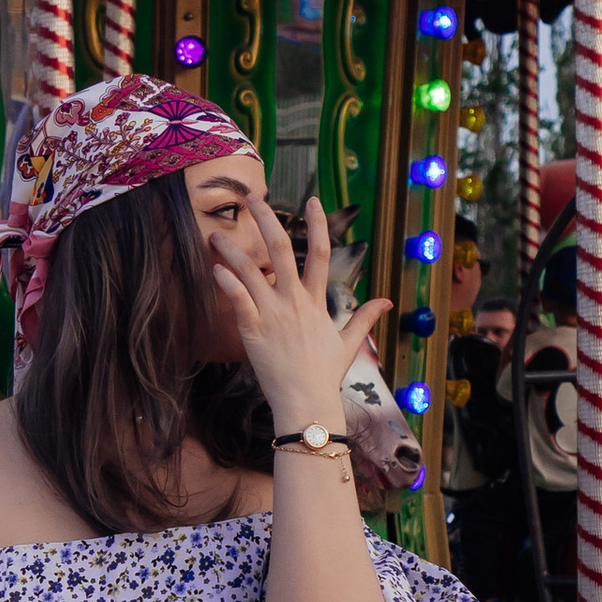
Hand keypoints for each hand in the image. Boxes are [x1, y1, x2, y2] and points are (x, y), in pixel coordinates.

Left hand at [213, 193, 388, 431]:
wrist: (307, 403)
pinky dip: (225, 281)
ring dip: (230, 249)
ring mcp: (273, 313)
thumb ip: (365, 318)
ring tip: (214, 234)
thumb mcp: (348, 343)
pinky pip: (237, 298)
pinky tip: (214, 267)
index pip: (321, 252)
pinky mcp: (253, 330)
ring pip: (249, 271)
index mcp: (316, 301)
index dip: (318, 223)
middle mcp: (294, 301)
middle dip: (265, 219)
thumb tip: (388, 301)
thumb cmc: (325, 375)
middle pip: (281, 249)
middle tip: (251, 198)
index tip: (312, 200)